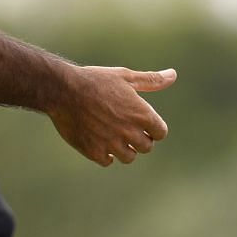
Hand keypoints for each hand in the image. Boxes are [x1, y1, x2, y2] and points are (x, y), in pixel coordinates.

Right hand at [47, 66, 175, 165]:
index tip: (143, 123)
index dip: (153, 128)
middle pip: (146, 147)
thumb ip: (151, 80)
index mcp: (141, 113)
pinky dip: (105, 154)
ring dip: (124, 148)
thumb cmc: (96, 80)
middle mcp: (129, 131)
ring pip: (128, 157)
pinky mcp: (94, 152)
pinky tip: (99, 140)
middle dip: (140, 139)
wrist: (63, 90)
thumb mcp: (125, 77)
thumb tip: (173, 75)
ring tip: (112, 134)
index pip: (160, 133)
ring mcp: (112, 144)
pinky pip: (108, 161)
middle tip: (126, 127)